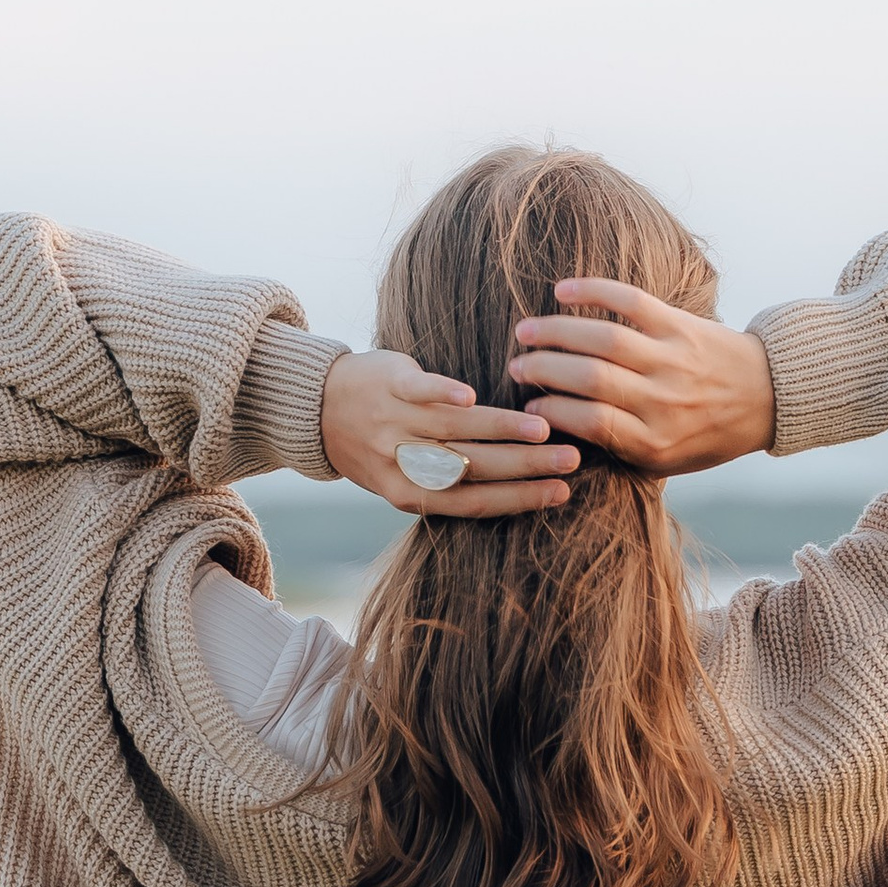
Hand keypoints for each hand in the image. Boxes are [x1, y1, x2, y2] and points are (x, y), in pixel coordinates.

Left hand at [319, 348, 581, 518]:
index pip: (473, 502)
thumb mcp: (401, 478)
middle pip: (473, 468)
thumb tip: (518, 490)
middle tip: (570, 461)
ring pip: (454, 431)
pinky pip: (418, 391)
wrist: (317, 405)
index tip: (562, 493)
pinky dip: (443, 394)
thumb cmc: (375, 445)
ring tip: (545, 431)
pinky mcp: (389, 384)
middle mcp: (401, 462)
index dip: (519, 499)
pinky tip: (472, 397)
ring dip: (502, 431)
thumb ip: (448, 484)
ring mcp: (393, 422)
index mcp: (407, 493)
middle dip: (526, 467)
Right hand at [509, 281, 775, 476]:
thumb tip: (560, 432)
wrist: (770, 395)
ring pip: (603, 339)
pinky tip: (564, 291)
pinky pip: (632, 301)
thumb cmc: (710, 433)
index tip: (528, 406)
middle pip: (589, 379)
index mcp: (657, 442)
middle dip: (543, 369)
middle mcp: (664, 401)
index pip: (591, 423)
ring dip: (557, 331)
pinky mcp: (682, 324)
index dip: (551, 412)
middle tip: (516, 366)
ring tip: (526, 331)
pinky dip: (595, 291)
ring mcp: (673, 359)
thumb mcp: (669, 460)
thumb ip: (622, 448)